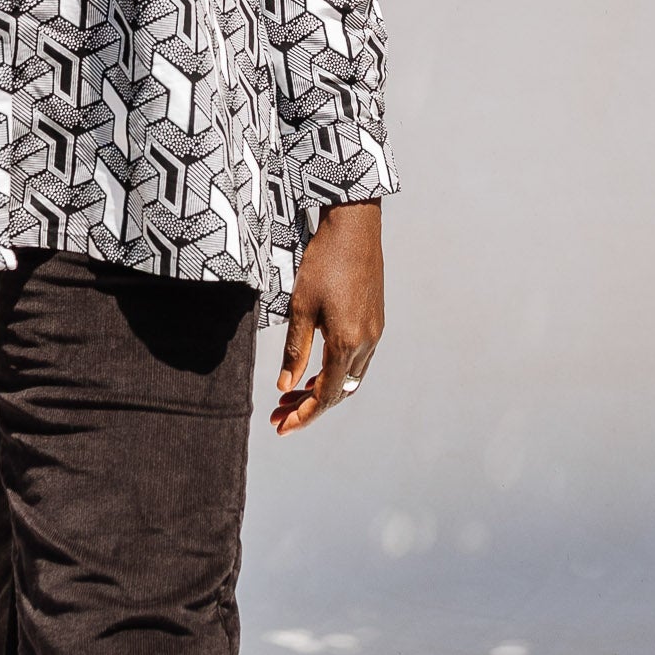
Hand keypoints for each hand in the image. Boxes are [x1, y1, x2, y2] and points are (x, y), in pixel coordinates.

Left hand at [270, 199, 383, 435]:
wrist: (355, 227)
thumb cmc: (324, 262)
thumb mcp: (300, 307)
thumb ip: (295, 350)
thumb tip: (285, 386)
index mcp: (348, 342)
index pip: (326, 394)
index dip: (303, 415)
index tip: (282, 427)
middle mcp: (367, 342)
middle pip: (339, 391)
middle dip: (309, 408)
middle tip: (279, 416)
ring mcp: (375, 331)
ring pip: (350, 377)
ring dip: (322, 390)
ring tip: (291, 397)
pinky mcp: (375, 319)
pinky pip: (357, 360)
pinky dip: (335, 372)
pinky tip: (314, 370)